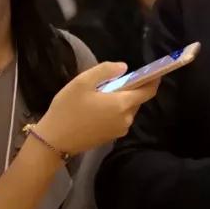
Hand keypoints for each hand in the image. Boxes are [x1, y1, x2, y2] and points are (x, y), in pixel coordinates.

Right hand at [34, 62, 159, 155]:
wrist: (54, 141)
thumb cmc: (67, 109)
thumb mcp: (82, 82)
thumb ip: (105, 70)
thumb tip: (124, 67)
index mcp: (122, 104)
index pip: (148, 91)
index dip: (154, 80)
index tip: (155, 71)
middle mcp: (126, 119)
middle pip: (136, 100)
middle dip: (130, 89)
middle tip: (110, 82)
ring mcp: (119, 130)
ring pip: (127, 110)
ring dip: (120, 100)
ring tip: (99, 95)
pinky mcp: (111, 137)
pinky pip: (119, 119)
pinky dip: (114, 111)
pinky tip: (96, 109)